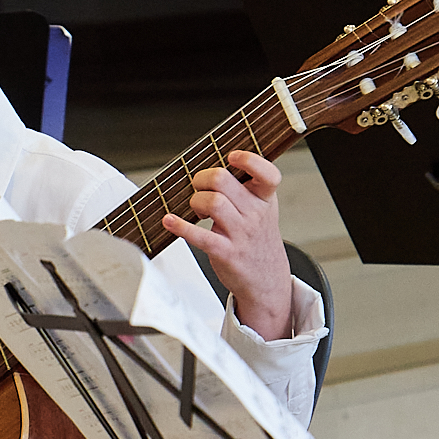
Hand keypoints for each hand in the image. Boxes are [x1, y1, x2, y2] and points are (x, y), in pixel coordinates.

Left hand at [163, 150, 293, 339]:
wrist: (267, 281)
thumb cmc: (257, 242)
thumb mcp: (262, 212)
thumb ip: (246, 190)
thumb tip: (211, 169)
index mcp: (265, 199)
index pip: (268, 174)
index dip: (249, 160)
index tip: (232, 156)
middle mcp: (255, 214)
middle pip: (223, 180)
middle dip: (202, 179)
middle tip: (199, 188)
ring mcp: (242, 234)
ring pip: (212, 202)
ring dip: (195, 201)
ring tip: (197, 210)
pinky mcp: (226, 252)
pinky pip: (200, 236)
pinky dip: (180, 226)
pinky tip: (169, 221)